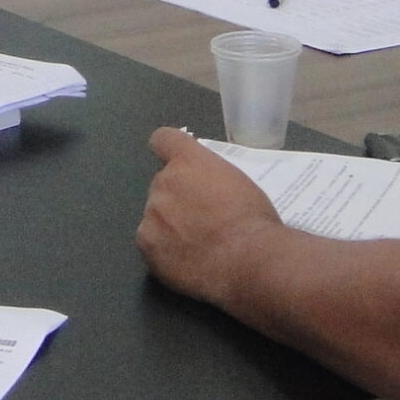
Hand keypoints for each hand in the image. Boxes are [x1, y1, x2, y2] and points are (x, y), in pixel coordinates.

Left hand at [136, 125, 282, 303]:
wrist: (250, 259)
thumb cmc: (253, 220)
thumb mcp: (238, 183)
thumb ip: (212, 178)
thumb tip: (204, 188)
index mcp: (189, 161)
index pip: (163, 139)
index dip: (169, 151)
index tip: (178, 165)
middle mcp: (164, 181)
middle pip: (162, 184)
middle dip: (177, 198)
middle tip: (201, 220)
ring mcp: (152, 212)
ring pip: (155, 214)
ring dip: (170, 224)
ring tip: (197, 245)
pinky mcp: (146, 242)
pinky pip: (150, 241)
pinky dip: (164, 249)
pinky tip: (185, 260)